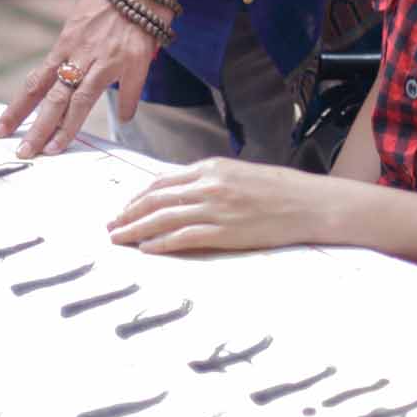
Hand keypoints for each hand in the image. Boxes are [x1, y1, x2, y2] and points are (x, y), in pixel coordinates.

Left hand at [0, 0, 158, 156]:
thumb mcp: (81, 19)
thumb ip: (74, 48)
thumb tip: (66, 72)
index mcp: (66, 42)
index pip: (36, 82)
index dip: (18, 108)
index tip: (2, 128)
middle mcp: (82, 53)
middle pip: (54, 98)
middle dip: (37, 128)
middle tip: (24, 152)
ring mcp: (108, 59)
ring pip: (82, 101)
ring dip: (67, 129)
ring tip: (55, 150)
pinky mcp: (134, 60)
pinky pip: (128, 92)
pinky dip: (126, 107)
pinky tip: (125, 118)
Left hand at [107, 158, 323, 253]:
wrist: (306, 203)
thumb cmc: (276, 189)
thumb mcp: (237, 174)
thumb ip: (209, 181)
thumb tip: (181, 193)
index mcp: (210, 167)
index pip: (162, 181)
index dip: (138, 196)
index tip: (123, 207)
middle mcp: (208, 184)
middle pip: (156, 199)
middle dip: (128, 213)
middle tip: (110, 226)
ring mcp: (215, 208)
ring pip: (163, 218)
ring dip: (136, 229)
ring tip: (118, 239)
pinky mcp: (224, 231)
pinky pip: (183, 237)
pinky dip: (161, 243)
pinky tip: (147, 249)